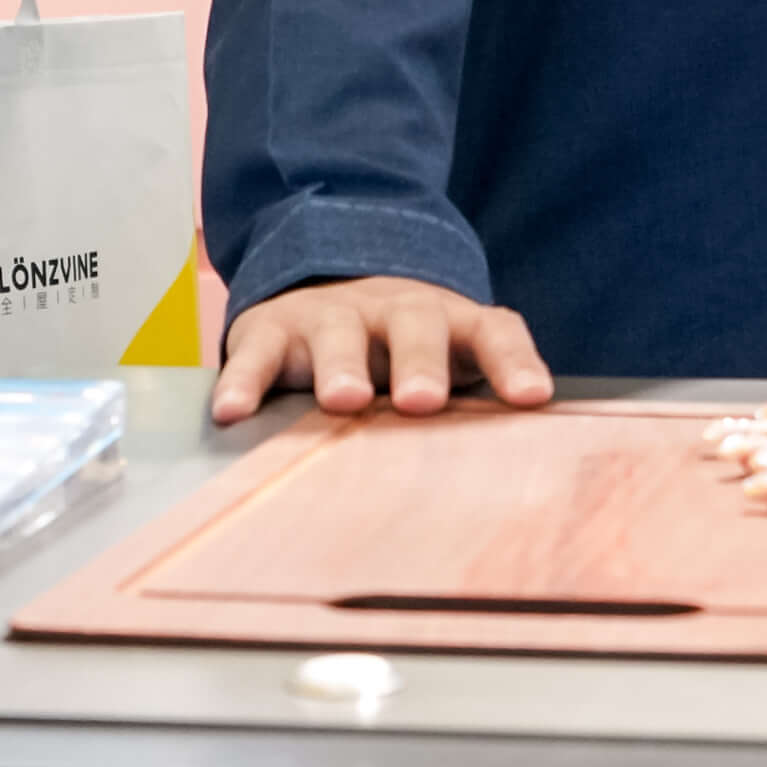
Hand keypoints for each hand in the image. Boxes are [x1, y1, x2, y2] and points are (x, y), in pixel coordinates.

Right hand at [213, 276, 551, 425]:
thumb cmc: (400, 351)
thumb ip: (471, 410)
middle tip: (422, 400)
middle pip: (416, 325)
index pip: (492, 332)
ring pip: (339, 332)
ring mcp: (333, 316)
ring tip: (343, 400)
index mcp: (448, 323)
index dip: (513, 362)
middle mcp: (394, 311)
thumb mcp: (442, 366)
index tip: (531, 397)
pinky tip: (234, 412)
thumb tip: (511, 487)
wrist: (327, 279)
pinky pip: (259, 352)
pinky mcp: (273, 328)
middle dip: (421, 361)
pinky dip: (245, 380)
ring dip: (342, 364)